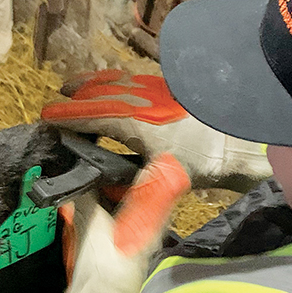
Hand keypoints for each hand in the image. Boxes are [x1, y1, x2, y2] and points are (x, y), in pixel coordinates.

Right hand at [42, 70, 271, 184]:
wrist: (243, 140)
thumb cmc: (206, 161)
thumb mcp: (168, 180)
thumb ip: (137, 196)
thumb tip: (112, 211)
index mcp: (138, 122)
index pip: (96, 116)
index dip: (70, 117)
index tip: (49, 119)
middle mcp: (145, 100)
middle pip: (104, 92)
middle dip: (79, 94)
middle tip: (59, 96)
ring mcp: (160, 91)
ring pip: (121, 81)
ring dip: (97, 84)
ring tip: (79, 85)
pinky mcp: (173, 90)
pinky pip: (137, 81)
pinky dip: (119, 81)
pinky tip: (118, 84)